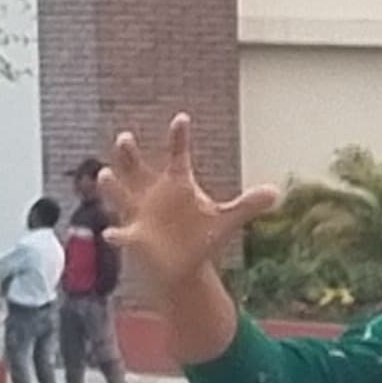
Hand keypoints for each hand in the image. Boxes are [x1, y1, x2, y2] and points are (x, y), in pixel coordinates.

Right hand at [97, 118, 276, 288]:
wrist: (184, 264)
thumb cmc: (202, 235)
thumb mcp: (227, 220)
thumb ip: (248, 205)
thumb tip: (276, 192)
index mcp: (177, 183)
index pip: (177, 154)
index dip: (179, 138)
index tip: (182, 118)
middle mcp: (153, 192)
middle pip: (136, 167)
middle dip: (128, 154)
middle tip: (124, 137)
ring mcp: (139, 212)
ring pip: (120, 193)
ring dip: (111, 185)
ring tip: (105, 173)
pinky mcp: (134, 235)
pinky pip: (122, 233)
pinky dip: (117, 234)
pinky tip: (112, 234)